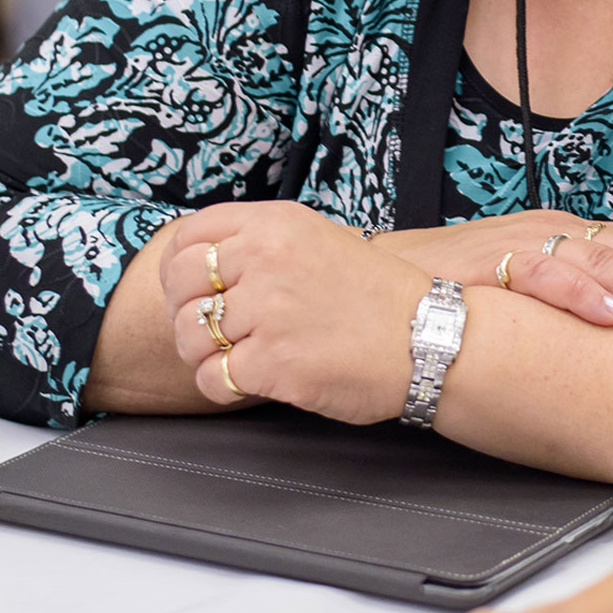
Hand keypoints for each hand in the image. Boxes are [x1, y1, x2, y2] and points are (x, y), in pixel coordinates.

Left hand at [155, 201, 430, 423]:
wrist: (431, 341)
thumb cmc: (379, 299)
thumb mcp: (322, 242)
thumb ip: (264, 244)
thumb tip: (202, 262)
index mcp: (277, 225)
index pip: (190, 236)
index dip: (181, 267)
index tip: (195, 289)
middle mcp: (267, 260)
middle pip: (181, 285)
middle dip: (187, 313)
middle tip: (214, 332)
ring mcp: (267, 312)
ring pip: (189, 337)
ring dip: (206, 355)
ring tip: (241, 358)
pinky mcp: (271, 362)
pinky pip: (211, 379)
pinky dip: (223, 387)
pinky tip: (253, 381)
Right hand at [375, 212, 612, 331]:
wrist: (361, 285)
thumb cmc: (440, 295)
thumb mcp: (515, 295)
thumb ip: (564, 305)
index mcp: (558, 238)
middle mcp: (543, 234)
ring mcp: (514, 247)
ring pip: (597, 259)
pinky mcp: (481, 268)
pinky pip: (540, 277)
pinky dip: (580, 294)